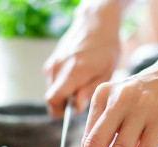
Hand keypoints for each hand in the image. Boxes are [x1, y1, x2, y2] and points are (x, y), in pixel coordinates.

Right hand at [44, 2, 121, 117]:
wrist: (96, 24)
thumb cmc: (106, 48)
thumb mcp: (106, 72)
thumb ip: (89, 91)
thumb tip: (76, 108)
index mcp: (73, 72)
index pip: (53, 100)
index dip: (61, 111)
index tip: (74, 111)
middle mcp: (58, 67)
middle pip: (52, 98)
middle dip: (65, 103)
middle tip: (83, 96)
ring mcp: (52, 63)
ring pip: (53, 90)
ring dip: (65, 93)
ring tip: (83, 82)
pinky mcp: (51, 62)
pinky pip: (54, 81)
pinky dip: (63, 83)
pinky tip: (77, 75)